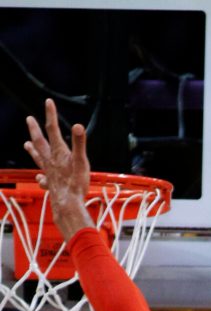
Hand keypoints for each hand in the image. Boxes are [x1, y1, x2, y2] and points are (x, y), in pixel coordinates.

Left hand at [23, 98, 91, 239]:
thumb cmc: (75, 185)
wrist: (68, 205)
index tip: (48, 102)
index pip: (53, 129)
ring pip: (38, 159)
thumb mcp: (81, 162)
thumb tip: (78, 126)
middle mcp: (51, 161)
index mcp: (59, 152)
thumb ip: (79, 143)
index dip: (50, 115)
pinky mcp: (51, 185)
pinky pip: (44, 179)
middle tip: (29, 120)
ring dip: (32, 150)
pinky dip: (41, 177)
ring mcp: (49, 173)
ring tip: (26, 145)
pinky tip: (39, 178)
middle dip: (35, 130)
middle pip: (40, 142)